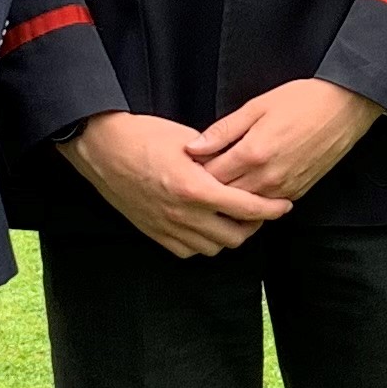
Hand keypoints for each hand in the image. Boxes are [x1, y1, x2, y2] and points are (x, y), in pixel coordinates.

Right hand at [67, 108, 294, 257]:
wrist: (102, 148)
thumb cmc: (144, 136)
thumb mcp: (189, 139)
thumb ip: (218, 159)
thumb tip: (242, 168)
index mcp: (196, 189)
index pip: (246, 209)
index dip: (271, 209)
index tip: (283, 206)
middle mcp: (183, 214)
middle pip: (234, 237)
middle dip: (252, 226)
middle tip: (258, 211)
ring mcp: (167, 227)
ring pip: (213, 248)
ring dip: (228, 236)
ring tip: (234, 219)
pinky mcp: (153, 233)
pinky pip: (188, 252)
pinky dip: (202, 244)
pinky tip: (206, 227)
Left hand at [188, 77, 383, 205]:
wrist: (346, 108)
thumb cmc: (303, 100)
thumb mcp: (256, 106)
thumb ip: (223, 130)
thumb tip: (193, 147)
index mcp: (253, 153)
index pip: (210, 175)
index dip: (193, 173)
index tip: (184, 168)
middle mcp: (268, 177)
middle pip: (225, 196)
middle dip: (206, 191)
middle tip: (192, 184)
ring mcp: (284, 189)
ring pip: (245, 207)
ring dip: (229, 201)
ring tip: (214, 192)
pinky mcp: (297, 193)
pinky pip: (266, 207)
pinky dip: (252, 204)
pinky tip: (244, 193)